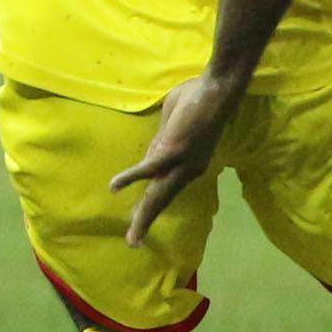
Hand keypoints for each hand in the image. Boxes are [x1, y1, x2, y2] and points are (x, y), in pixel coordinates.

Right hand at [109, 71, 242, 247]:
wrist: (217, 88)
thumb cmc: (197, 100)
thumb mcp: (174, 128)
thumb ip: (161, 143)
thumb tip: (148, 156)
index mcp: (189, 165)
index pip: (165, 190)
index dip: (151, 206)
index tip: (139, 220)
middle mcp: (188, 169)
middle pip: (162, 200)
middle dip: (146, 221)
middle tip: (133, 242)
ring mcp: (182, 162)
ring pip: (157, 195)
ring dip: (142, 216)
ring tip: (131, 236)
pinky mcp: (174, 150)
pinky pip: (148, 168)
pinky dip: (131, 177)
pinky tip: (114, 186)